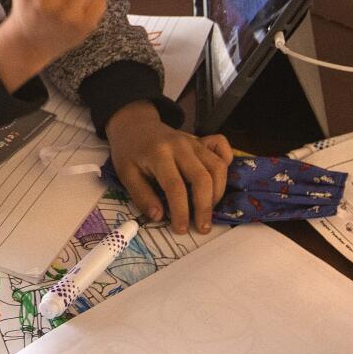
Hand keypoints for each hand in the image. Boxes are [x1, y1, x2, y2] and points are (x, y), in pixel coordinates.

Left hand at [106, 104, 229, 235]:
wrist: (135, 124)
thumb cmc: (129, 151)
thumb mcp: (126, 174)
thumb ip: (142, 196)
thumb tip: (159, 217)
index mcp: (158, 154)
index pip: (175, 186)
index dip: (181, 211)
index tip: (181, 229)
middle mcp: (180, 146)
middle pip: (202, 178)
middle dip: (204, 207)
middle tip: (202, 227)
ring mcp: (194, 142)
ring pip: (217, 166)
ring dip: (217, 192)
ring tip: (208, 210)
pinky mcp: (201, 141)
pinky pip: (222, 147)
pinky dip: (226, 163)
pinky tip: (218, 181)